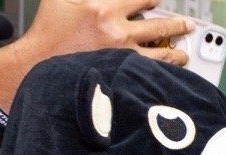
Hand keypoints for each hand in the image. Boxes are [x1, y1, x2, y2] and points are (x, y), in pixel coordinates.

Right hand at [18, 0, 192, 65]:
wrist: (39, 65)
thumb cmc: (48, 32)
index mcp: (103, 8)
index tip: (159, 0)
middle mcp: (116, 31)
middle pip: (158, 25)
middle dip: (176, 25)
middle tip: (186, 26)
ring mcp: (122, 56)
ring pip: (162, 54)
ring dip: (176, 53)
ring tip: (184, 54)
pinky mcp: (122, 76)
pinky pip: (152, 74)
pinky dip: (165, 73)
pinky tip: (172, 74)